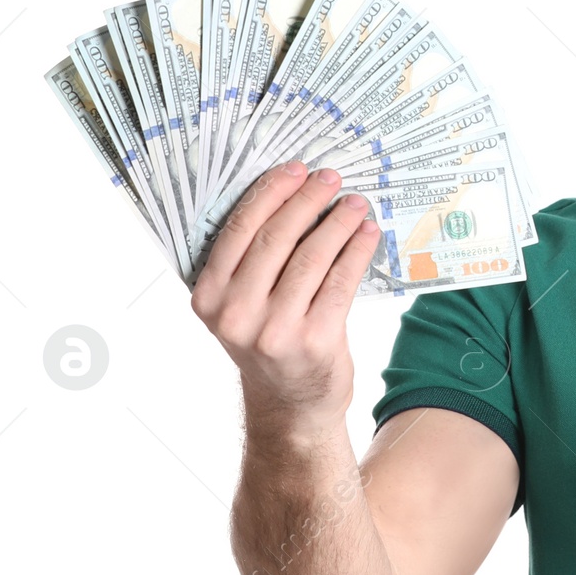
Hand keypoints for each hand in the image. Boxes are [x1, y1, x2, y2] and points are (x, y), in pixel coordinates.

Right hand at [190, 162, 379, 433]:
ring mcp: (275, 330)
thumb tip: (290, 195)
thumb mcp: (240, 306)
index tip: (296, 170)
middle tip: (331, 178)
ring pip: (312, 256)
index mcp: (208, 297)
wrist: (290, 404)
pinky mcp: (315, 340)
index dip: (270, 193)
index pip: (238, 230)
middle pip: (276, 238)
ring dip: (338, 222)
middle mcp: (235, 314)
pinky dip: (357, 251)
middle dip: (307, 200)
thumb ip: (250, 262)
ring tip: (355, 204)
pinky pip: (341, 281)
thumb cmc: (268, 342)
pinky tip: (367, 234)